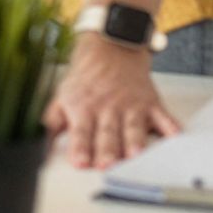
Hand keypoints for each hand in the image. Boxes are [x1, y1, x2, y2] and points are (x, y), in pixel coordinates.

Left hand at [44, 35, 180, 169]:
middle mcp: (107, 109)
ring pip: (133, 127)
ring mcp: (131, 106)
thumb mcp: (62, 98)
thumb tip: (37, 149)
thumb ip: (51, 125)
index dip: (80, 147)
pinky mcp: (150, 103)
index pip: (81, 132)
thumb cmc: (85, 78)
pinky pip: (163, 116)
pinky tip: (175, 137)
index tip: (80, 162)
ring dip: (135, 141)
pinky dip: (171, 127)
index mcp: (84, 109)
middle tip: (107, 165)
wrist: (110, 46)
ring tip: (136, 155)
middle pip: (107, 134)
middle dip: (107, 150)